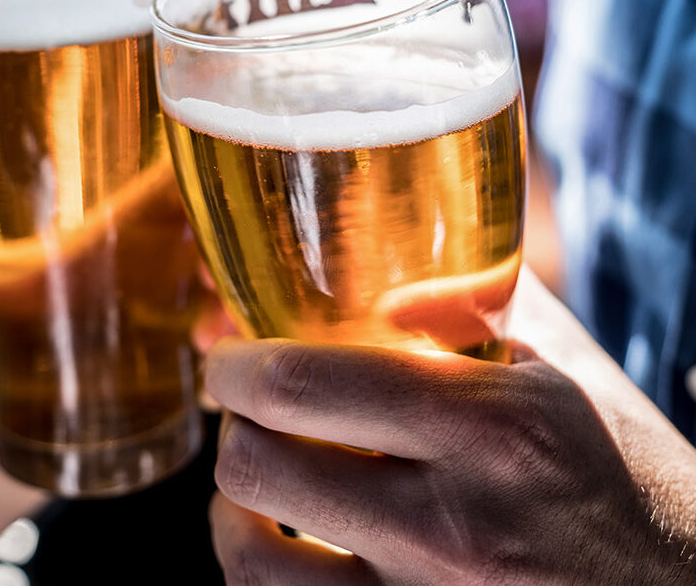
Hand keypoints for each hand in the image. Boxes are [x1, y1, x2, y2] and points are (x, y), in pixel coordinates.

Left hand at [205, 268, 695, 584]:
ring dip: (233, 504)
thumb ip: (470, 309)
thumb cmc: (620, 477)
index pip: (307, 382)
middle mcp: (454, 525)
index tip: (228, 353)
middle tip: (242, 404)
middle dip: (230, 420)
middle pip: (258, 463)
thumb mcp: (560, 372)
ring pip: (249, 556)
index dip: (237, 362)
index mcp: (490, 427)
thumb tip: (375, 291)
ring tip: (257, 476)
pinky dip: (261, 569)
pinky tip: (282, 541)